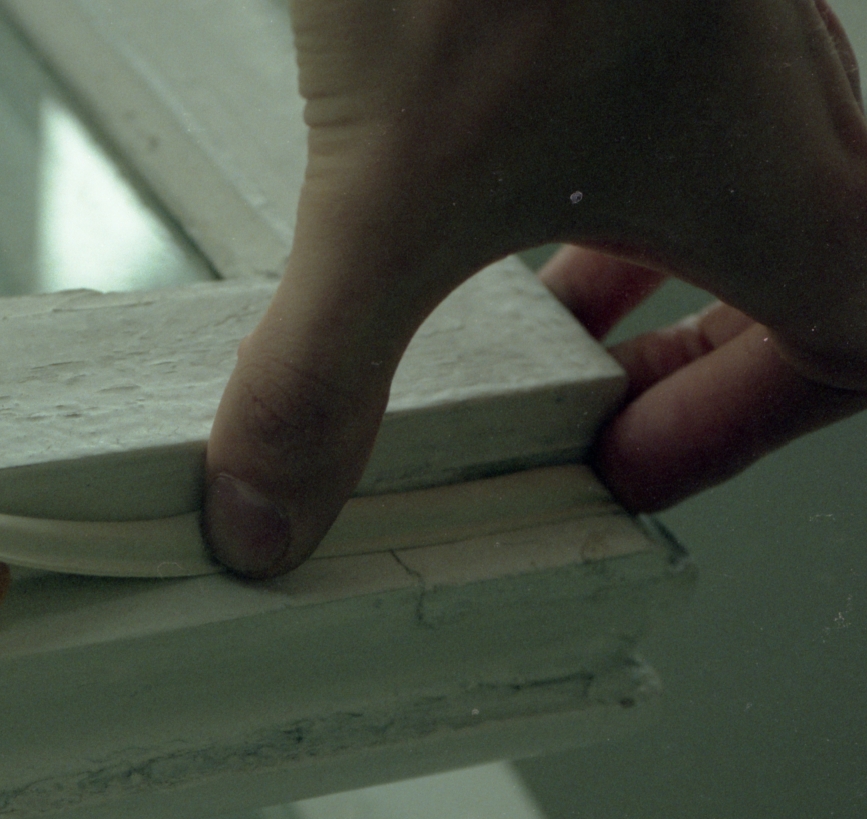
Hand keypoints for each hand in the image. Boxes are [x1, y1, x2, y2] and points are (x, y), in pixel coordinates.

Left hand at [203, 0, 866, 575]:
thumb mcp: (393, 203)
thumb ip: (321, 377)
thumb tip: (268, 511)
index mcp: (780, 183)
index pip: (853, 345)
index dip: (746, 429)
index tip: (632, 465)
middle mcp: (776, 90)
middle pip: (814, 260)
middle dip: (705, 357)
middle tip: (608, 409)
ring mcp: (715, 15)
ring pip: (743, 162)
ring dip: (658, 250)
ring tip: (549, 309)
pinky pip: (661, 83)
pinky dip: (596, 150)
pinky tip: (493, 156)